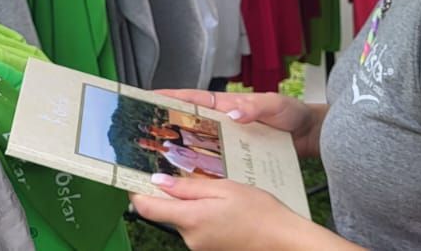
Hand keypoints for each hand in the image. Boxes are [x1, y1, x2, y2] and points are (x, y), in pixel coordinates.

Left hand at [132, 175, 308, 250]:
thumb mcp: (224, 189)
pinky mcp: (209, 250)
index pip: (146, 208)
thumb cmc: (261, 212)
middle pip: (166, 213)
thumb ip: (188, 187)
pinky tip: (224, 209)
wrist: (285, 241)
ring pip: (183, 220)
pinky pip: (197, 229)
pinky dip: (203, 216)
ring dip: (192, 205)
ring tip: (217, 193)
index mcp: (191, 219)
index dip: (136, 192)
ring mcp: (199, 247)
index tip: (135, 177)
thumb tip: (157, 182)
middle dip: (173, 195)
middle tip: (191, 177)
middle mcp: (190, 238)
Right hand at [156, 89, 321, 157]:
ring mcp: (230, 141)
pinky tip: (196, 179)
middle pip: (190, 124)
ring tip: (163, 160)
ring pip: (201, 146)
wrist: (311, 135)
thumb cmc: (293, 113)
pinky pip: (218, 163)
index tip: (148, 98)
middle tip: (148, 134)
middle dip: (168, 127)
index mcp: (226, 105)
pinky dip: (206, 170)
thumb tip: (234, 113)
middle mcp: (223, 123)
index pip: (193, 99)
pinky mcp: (238, 158)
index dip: (170, 98)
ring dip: (184, 153)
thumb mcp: (274, 104)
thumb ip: (255, 107)